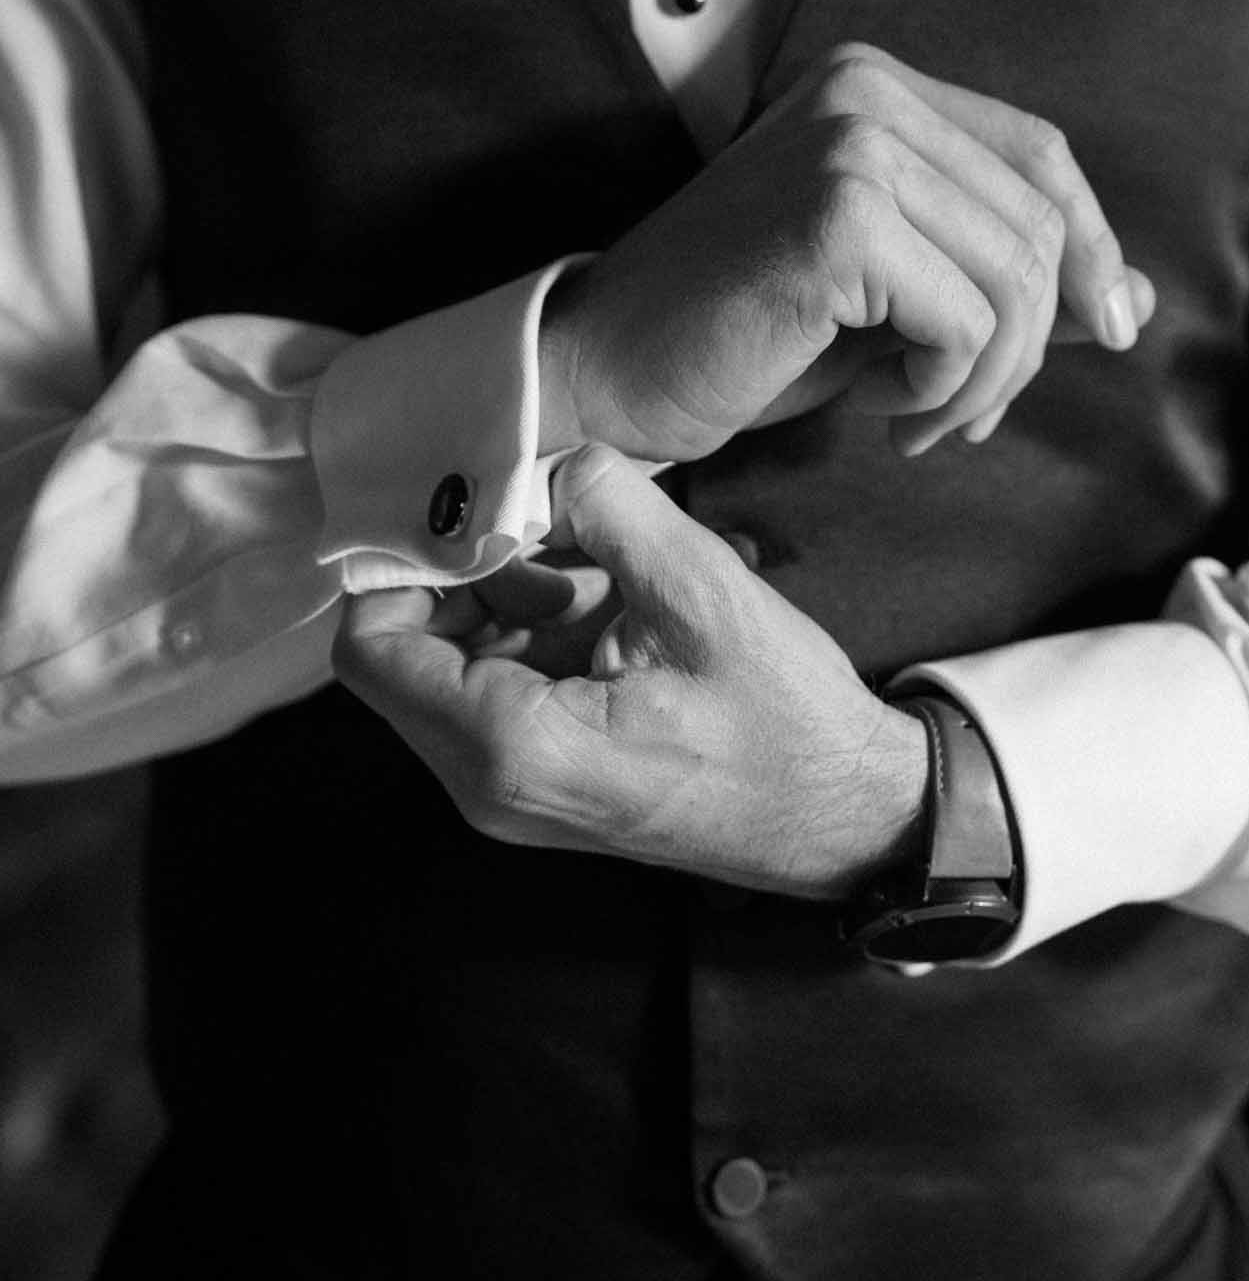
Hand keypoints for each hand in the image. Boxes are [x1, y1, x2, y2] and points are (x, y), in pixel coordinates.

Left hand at [333, 447, 927, 897]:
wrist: (844, 820)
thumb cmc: (785, 726)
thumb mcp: (701, 591)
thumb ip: (610, 506)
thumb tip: (550, 461)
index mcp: (514, 745)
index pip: (372, 648)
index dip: (400, 565)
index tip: (463, 508)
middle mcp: (490, 784)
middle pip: (403, 654)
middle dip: (462, 574)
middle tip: (538, 520)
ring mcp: (511, 792)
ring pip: (449, 666)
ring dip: (502, 597)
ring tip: (593, 563)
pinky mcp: (540, 782)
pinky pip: (493, 690)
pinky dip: (530, 632)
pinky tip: (608, 603)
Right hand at [539, 42, 1152, 463]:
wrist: (611, 368)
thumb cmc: (743, 335)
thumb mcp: (895, 299)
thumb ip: (1005, 282)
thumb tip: (1133, 297)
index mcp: (876, 85)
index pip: (1040, 154)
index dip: (1091, 246)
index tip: (1110, 330)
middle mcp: (866, 92)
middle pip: (1039, 222)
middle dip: (1031, 341)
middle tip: (967, 414)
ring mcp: (852, 145)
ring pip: (1016, 279)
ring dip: (988, 378)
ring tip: (920, 418)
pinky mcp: (838, 217)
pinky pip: (968, 322)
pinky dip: (945, 389)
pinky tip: (881, 408)